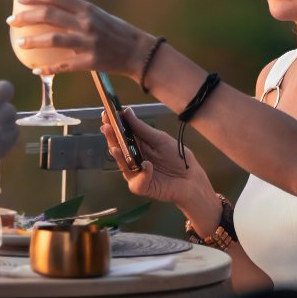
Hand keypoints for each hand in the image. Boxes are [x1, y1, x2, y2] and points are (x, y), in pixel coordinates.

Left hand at [7, 0, 148, 75]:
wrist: (137, 52)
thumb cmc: (116, 31)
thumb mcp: (98, 14)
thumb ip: (77, 11)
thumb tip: (53, 7)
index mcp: (87, 9)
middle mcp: (85, 23)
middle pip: (49, 16)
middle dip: (26, 17)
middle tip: (12, 20)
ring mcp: (87, 43)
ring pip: (52, 40)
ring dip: (32, 41)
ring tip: (20, 42)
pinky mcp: (89, 62)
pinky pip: (63, 66)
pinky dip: (48, 69)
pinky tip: (36, 70)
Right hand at [101, 107, 216, 217]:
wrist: (191, 179)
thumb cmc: (177, 158)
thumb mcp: (160, 139)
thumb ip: (142, 128)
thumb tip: (126, 111)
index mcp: (137, 144)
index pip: (121, 133)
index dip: (113, 124)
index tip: (105, 114)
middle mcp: (132, 158)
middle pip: (117, 147)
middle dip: (111, 137)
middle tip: (106, 127)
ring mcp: (135, 173)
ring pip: (122, 164)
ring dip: (119, 156)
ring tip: (115, 148)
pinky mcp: (141, 186)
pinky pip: (137, 181)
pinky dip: (142, 173)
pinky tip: (147, 165)